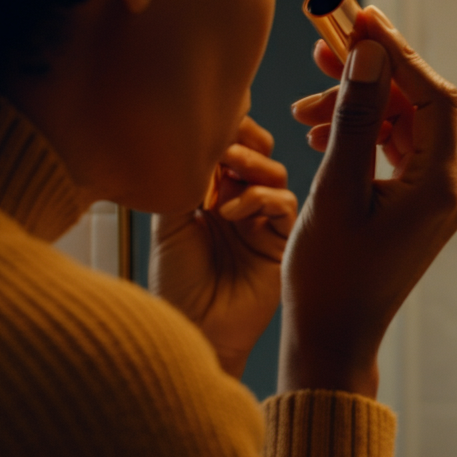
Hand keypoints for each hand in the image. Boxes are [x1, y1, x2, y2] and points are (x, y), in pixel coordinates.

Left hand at [149, 115, 297, 377]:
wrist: (197, 330)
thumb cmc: (178, 285)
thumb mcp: (171, 224)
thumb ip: (185, 183)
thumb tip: (197, 144)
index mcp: (213, 197)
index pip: (228, 151)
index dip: (226, 134)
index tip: (211, 126)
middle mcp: (241, 206)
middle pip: (258, 156)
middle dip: (245, 142)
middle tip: (225, 145)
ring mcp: (263, 224)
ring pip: (274, 176)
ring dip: (253, 167)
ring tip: (228, 173)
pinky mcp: (282, 242)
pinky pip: (285, 206)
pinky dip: (262, 199)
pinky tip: (233, 212)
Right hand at [280, 7, 456, 396]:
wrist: (333, 337)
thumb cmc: (329, 276)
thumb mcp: (335, 190)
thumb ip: (355, 119)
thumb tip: (370, 55)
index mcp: (440, 187)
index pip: (430, 97)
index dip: (396, 53)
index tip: (360, 19)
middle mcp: (449, 190)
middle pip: (417, 107)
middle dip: (370, 76)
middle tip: (325, 50)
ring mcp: (435, 201)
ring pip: (401, 128)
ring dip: (357, 108)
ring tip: (305, 107)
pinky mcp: (416, 208)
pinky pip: (394, 154)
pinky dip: (361, 137)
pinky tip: (321, 132)